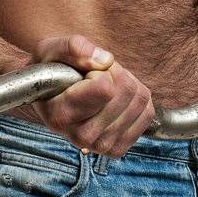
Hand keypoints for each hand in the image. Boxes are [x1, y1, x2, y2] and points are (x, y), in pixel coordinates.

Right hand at [11, 34, 155, 157]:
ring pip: (140, 101)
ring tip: (105, 85)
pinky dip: (137, 98)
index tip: (85, 72)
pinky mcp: (117, 148)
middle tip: (96, 76)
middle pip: (127, 91)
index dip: (101, 71)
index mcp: (61, 115)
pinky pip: (147, 113)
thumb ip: (74, 48)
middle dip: (116, 73)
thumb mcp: (50, 50)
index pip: (105, 88)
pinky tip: (117, 98)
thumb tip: (106, 60)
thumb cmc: (51, 71)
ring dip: (127, 83)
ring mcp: (100, 145)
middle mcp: (80, 137)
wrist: (50, 97)